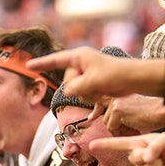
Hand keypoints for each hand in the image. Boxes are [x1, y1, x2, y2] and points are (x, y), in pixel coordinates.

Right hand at [27, 47, 164, 103]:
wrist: (136, 79)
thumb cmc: (115, 75)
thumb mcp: (90, 82)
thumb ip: (74, 88)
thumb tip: (69, 92)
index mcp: (79, 57)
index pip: (55, 60)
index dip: (41, 64)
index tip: (28, 65)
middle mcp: (82, 63)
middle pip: (68, 81)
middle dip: (78, 88)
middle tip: (96, 86)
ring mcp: (90, 73)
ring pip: (77, 90)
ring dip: (88, 95)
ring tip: (102, 90)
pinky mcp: (97, 83)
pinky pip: (87, 94)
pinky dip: (93, 100)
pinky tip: (97, 108)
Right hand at [91, 132, 164, 165]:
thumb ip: (155, 146)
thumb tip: (146, 158)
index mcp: (137, 143)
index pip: (118, 144)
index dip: (104, 144)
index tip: (91, 144)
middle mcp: (137, 155)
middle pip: (134, 159)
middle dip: (147, 157)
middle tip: (158, 154)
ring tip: (163, 161)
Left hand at [101, 94, 164, 133]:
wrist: (162, 111)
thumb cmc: (152, 112)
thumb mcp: (133, 110)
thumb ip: (120, 112)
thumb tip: (111, 123)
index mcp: (119, 93)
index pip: (101, 100)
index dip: (96, 110)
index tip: (92, 117)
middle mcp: (115, 96)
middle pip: (106, 118)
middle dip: (116, 128)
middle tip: (132, 131)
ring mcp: (115, 102)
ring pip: (108, 124)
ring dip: (120, 131)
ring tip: (135, 130)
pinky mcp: (117, 110)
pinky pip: (113, 128)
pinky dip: (122, 133)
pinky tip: (134, 130)